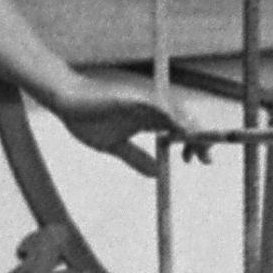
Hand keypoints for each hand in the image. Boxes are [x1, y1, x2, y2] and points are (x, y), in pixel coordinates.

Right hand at [36, 77, 206, 175]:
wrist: (65, 103)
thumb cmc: (87, 119)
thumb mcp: (114, 146)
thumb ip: (135, 157)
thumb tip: (156, 173)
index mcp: (148, 120)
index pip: (180, 130)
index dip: (194, 143)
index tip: (201, 160)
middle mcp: (150, 109)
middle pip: (184, 120)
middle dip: (200, 138)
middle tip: (206, 159)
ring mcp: (143, 102)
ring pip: (176, 112)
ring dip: (191, 128)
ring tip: (201, 146)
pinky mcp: (132, 98)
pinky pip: (156, 107)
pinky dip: (171, 117)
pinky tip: (180, 128)